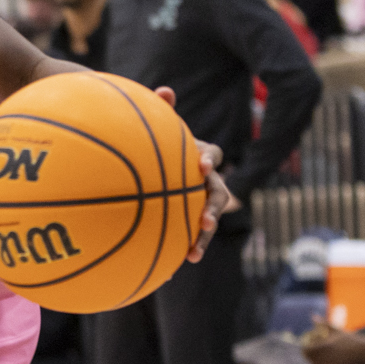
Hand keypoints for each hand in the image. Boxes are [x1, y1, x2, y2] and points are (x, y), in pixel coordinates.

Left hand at [151, 86, 233, 261]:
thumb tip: (165, 90)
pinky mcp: (186, 221)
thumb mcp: (156, 129)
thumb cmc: (153, 144)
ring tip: (193, 253)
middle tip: (207, 221)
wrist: (146, 168)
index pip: (211, 155)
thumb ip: (159, 112)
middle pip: (217, 196)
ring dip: (202, 238)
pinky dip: (178, 253)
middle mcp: (202, 182)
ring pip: (206, 222)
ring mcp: (196, 203)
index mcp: (197, 157)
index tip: (202, 166)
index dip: (209, 160)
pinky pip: (185, 238)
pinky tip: (167, 273)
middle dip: (214, 210)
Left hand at [301, 319, 364, 363]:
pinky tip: (327, 361)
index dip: (305, 348)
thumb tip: (313, 316)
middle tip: (310, 350)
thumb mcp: (337, 331)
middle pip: (309, 359)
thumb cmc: (352, 340)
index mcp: (325, 347)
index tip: (306, 345)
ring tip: (318, 355)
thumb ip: (323, 324)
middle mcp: (326, 358)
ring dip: (314, 360)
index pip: (307, 350)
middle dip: (308, 354)